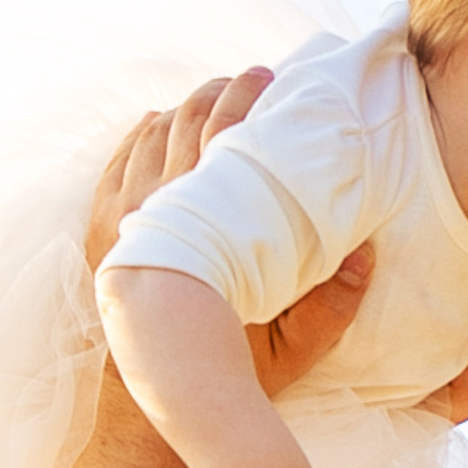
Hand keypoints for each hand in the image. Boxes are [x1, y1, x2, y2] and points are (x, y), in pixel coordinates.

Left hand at [85, 73, 376, 406]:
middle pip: (185, 119)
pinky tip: (164, 125)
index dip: (246, 100)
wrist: (156, 388)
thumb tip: (367, 254)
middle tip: (250, 81)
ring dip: (185, 107)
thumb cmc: (228, 367)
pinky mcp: (99, 224)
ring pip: (152, 131)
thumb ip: (331, 307)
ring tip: (214, 99)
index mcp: (205, 230)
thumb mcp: (291, 351)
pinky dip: (145, 133)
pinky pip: (121, 156)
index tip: (269, 79)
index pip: (223, 137)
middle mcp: (154, 210)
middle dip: (220, 92)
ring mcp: (119, 215)